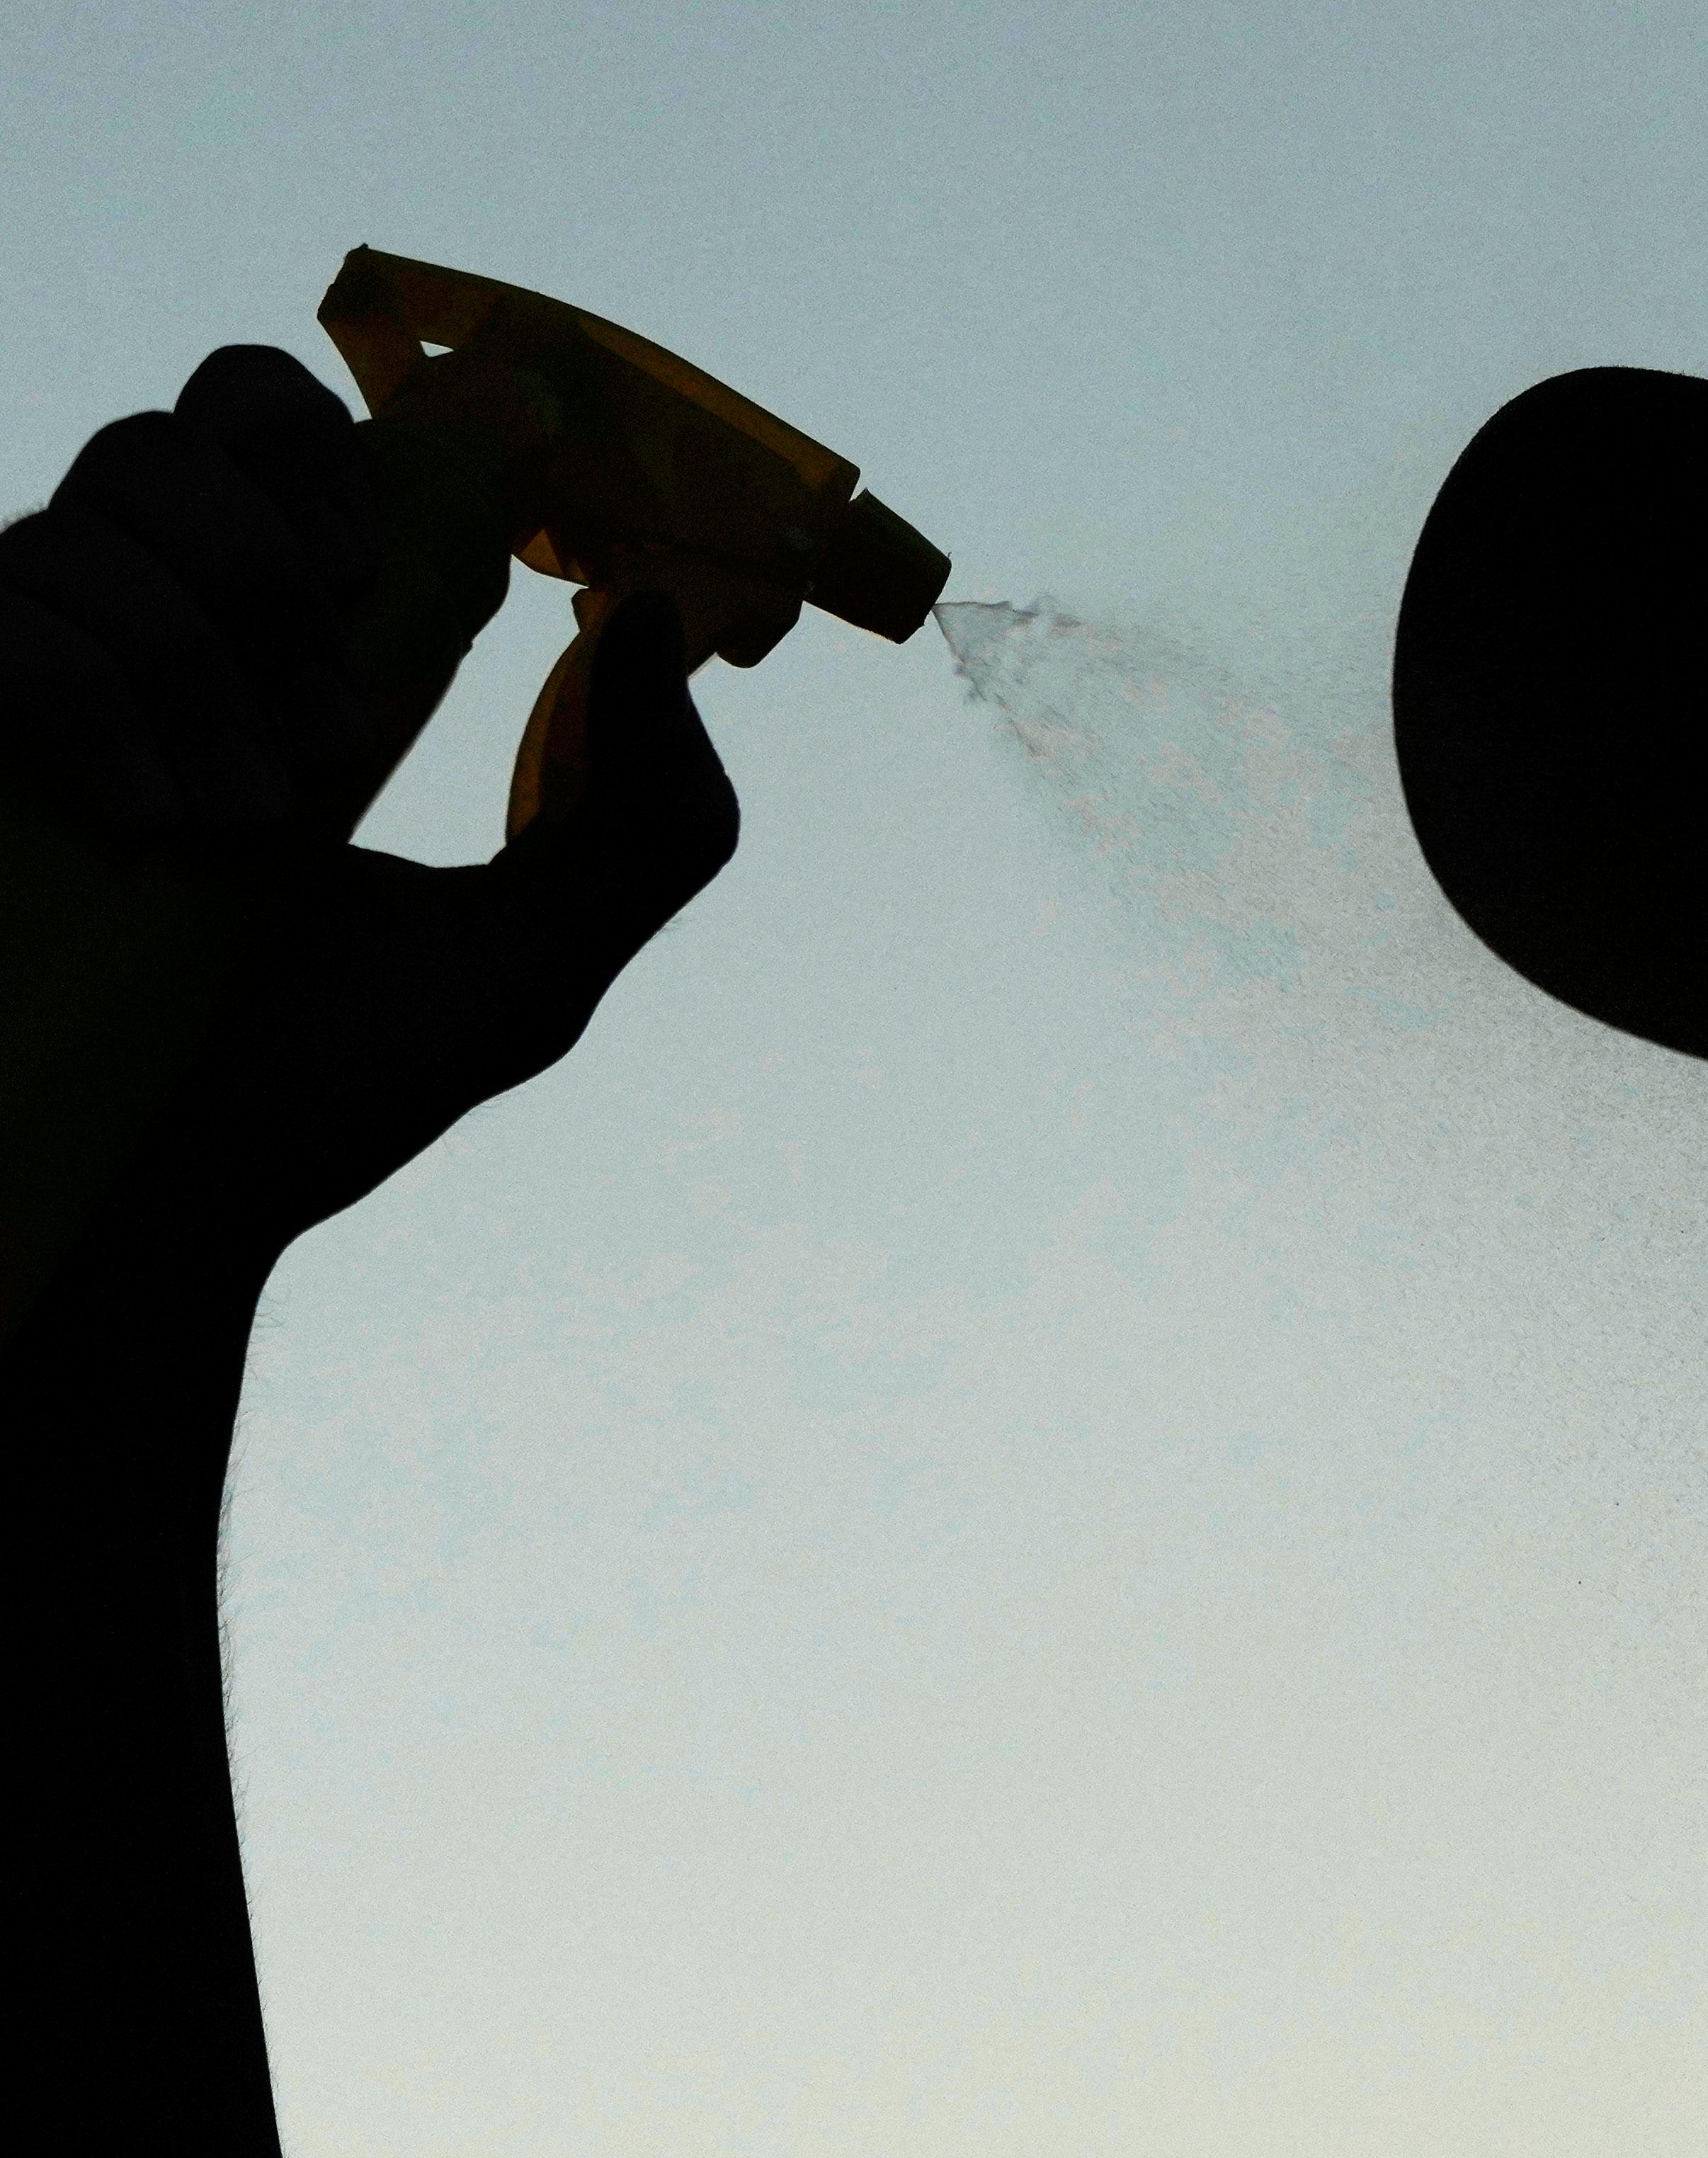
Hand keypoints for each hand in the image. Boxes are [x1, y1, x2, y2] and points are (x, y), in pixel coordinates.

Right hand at [0, 346, 738, 1297]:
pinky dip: (106, 714)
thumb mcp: (539, 957)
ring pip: (113, 500)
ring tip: (243, 828)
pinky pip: (20, 622)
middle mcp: (145, 609)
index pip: (281, 417)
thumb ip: (655, 816)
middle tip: (334, 736)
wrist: (160, 1205)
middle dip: (295, 565)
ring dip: (215, 670)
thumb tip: (659, 619)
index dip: (343, 447)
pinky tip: (155, 826)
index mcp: (276, 639)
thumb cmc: (334, 1080)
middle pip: (208, 419)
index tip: (391, 565)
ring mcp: (32, 649)